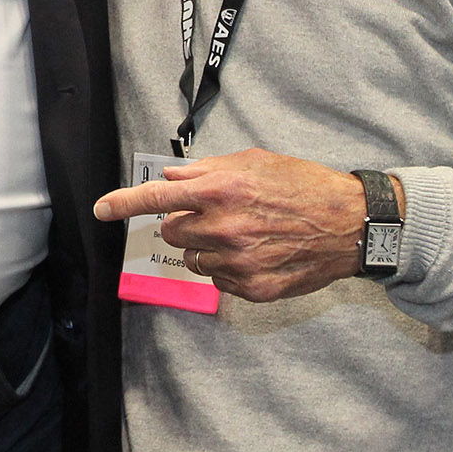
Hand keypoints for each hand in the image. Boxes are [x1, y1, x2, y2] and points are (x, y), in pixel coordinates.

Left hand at [95, 148, 366, 302]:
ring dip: (206, 247)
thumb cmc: (304, 186)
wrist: (352, 225)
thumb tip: (172, 176)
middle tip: (215, 214)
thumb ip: (208, 169)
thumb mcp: (255, 162)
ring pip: (193, 258)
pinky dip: (228, 267)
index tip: (100, 209)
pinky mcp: (254, 288)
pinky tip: (257, 253)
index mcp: (221, 190)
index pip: (158, 198)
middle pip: (172, 232)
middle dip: (185, 223)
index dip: (123, 204)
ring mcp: (239, 262)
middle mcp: (224, 228)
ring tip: (243, 234)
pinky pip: (219, 279)